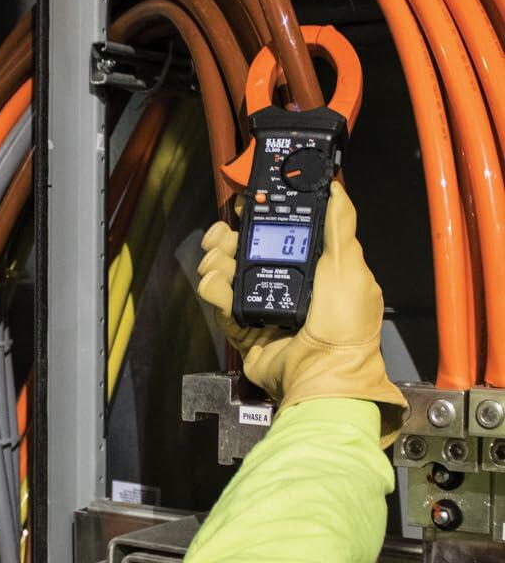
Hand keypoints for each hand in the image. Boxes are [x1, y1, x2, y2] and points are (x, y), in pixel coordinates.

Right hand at [197, 182, 406, 445]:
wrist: (319, 376)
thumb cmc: (344, 326)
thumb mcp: (349, 268)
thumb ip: (339, 225)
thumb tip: (335, 186)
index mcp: (310, 266)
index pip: (276, 230)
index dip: (256, 214)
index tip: (242, 203)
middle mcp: (283, 281)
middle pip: (243, 246)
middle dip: (228, 236)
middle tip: (223, 236)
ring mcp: (260, 302)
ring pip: (225, 268)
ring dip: (218, 260)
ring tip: (221, 264)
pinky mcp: (241, 323)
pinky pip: (218, 297)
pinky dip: (213, 288)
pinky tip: (217, 284)